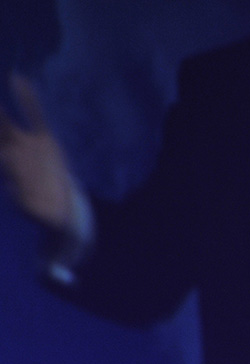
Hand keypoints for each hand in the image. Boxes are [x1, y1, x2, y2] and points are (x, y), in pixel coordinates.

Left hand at [0, 73, 76, 231]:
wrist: (62, 210)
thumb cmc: (43, 215)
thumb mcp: (34, 214)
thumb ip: (25, 204)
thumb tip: (15, 193)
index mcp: (7, 168)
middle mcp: (10, 153)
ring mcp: (25, 145)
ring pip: (5, 122)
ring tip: (1, 82)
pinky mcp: (44, 140)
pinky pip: (34, 116)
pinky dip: (28, 100)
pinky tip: (18, 79)